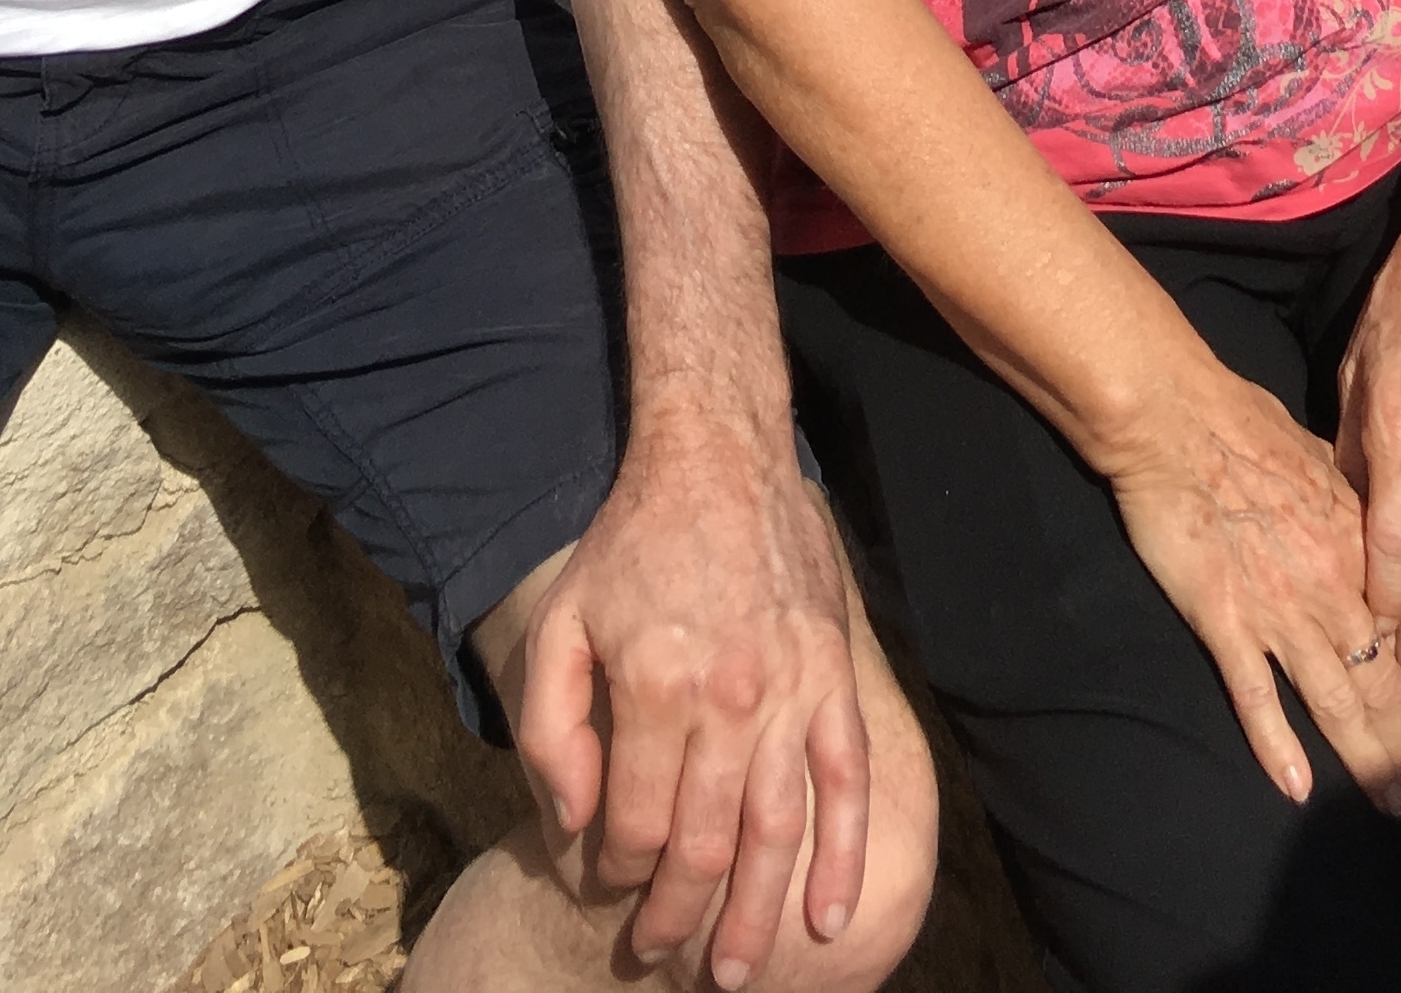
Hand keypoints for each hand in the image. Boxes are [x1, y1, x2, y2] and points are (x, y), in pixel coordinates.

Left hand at [512, 405, 870, 987]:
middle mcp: (727, 699)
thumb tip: (576, 821)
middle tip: (663, 956)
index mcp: (654, 689)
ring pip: (777, 832)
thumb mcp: (561, 623)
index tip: (610, 887)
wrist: (719, 459)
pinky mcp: (832, 676)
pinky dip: (843, 855)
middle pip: (705, 847)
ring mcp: (790, 690)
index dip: (617, 874)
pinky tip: (832, 914)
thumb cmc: (632, 544)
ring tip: (739, 974)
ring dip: (759, 916)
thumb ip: (553, 729)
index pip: (635, 826)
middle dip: (679, 916)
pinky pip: (847, 780)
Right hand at [1102, 359, 1400, 817]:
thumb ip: (1347, 497)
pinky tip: (1297, 789)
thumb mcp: (1320, 454)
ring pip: (1333, 700)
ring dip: (1362, 758)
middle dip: (1396, 744)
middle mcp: (1330, 587)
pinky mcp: (1225, 619)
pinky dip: (1278, 745)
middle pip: (1376, 681)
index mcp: (1357, 545)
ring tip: (1383, 803)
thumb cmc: (1243, 420)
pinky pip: (1257, 695)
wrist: (1177, 417)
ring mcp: (1279, 609)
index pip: (1394, 630)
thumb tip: (1365, 507)